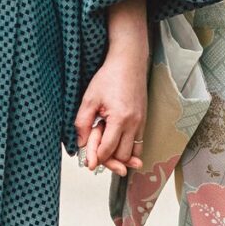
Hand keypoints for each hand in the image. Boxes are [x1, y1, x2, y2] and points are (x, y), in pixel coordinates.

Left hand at [75, 50, 145, 176]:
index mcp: (120, 119)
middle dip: (108, 160)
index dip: (96, 158)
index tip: (88, 162)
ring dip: (120, 157)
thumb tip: (81, 144)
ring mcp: (141, 123)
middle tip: (96, 154)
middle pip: (122, 157)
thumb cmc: (110, 77)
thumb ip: (83, 124)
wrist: (129, 63)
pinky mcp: (143, 121)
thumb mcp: (89, 99)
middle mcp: (134, 124)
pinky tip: (119, 148)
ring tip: (108, 154)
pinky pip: (138, 144)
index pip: (108, 150)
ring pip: (133, 154)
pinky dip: (129, 150)